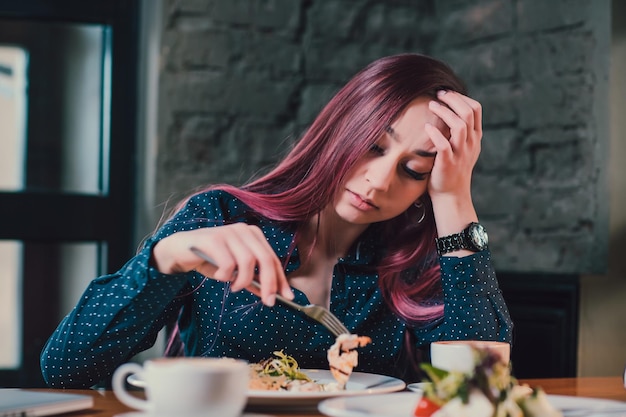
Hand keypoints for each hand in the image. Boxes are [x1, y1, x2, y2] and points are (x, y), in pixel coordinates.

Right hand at [151, 224, 293, 305]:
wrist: (180, 250)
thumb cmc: (210, 259)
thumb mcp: (235, 271)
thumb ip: (252, 280)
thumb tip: (271, 294)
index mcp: (253, 235)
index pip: (273, 258)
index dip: (281, 279)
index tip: (287, 297)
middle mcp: (244, 230)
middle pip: (265, 259)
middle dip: (269, 283)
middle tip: (267, 301)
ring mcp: (229, 232)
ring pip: (248, 261)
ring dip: (243, 281)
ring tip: (234, 287)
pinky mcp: (213, 239)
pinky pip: (228, 263)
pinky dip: (226, 275)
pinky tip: (220, 277)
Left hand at [425, 90, 481, 198]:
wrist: (451, 195)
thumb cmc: (452, 168)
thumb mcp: (463, 147)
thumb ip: (461, 131)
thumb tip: (449, 109)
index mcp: (475, 137)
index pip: (475, 109)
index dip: (460, 97)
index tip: (445, 93)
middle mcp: (471, 143)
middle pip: (468, 113)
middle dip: (452, 99)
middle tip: (438, 94)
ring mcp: (461, 153)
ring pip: (459, 125)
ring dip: (444, 112)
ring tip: (431, 105)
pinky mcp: (448, 163)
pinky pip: (444, 145)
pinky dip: (436, 133)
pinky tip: (427, 126)